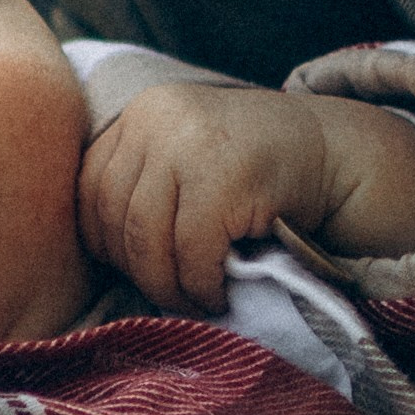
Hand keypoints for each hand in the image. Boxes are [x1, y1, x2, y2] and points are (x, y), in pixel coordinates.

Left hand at [78, 82, 414, 311]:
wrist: (333, 155)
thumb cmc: (251, 174)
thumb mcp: (183, 162)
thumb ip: (138, 186)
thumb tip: (81, 255)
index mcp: (139, 114)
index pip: (88, 191)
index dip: (105, 242)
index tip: (137, 268)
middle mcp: (157, 118)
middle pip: (114, 219)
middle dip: (139, 271)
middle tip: (171, 295)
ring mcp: (190, 143)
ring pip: (146, 241)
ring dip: (167, 286)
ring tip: (193, 300)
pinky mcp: (224, 176)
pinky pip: (191, 253)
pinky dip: (200, 286)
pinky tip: (217, 294)